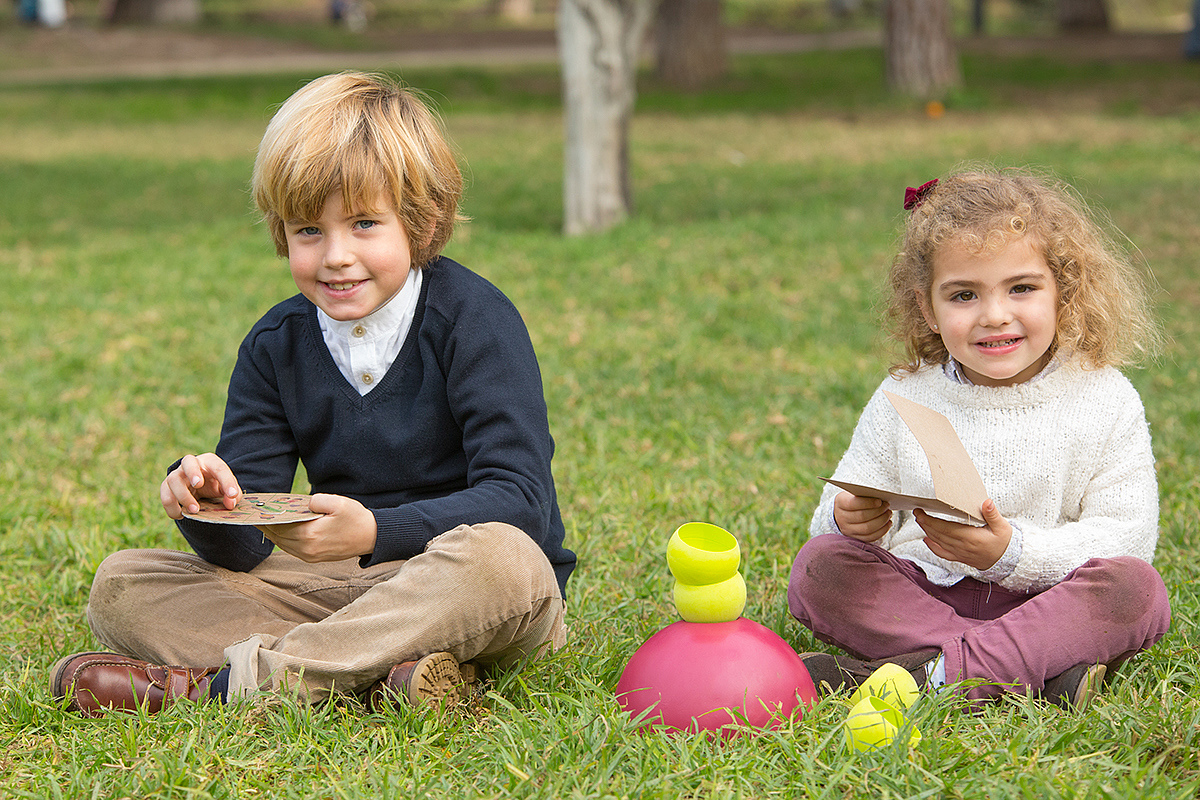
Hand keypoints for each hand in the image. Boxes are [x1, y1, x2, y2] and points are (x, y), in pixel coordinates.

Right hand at [161, 453, 240, 518]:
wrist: (198, 488)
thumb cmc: (215, 484)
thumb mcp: (228, 488)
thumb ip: (233, 495)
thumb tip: (230, 504)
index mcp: (210, 462)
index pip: (219, 468)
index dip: (226, 481)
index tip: (232, 494)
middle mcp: (191, 465)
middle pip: (188, 461)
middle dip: (192, 472)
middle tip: (198, 485)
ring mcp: (177, 475)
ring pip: (173, 480)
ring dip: (183, 496)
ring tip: (195, 510)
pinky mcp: (166, 487)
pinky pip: (165, 496)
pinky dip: (172, 508)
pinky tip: (182, 515)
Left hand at [256, 493, 377, 562]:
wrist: (372, 537)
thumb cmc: (356, 518)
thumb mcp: (338, 502)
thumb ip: (316, 500)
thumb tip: (301, 503)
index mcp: (310, 534)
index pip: (280, 526)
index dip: (266, 517)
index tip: (256, 510)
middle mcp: (307, 549)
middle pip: (277, 536)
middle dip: (266, 525)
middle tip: (255, 515)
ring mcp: (309, 556)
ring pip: (282, 544)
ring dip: (272, 534)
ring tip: (263, 522)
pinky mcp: (313, 558)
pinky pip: (291, 549)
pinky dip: (282, 540)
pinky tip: (278, 532)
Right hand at [833, 491, 891, 541]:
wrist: (842, 513)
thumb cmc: (852, 500)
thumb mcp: (853, 494)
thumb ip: (864, 494)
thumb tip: (880, 498)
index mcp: (840, 503)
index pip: (853, 504)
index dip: (868, 503)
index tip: (879, 501)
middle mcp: (842, 518)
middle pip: (862, 517)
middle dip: (878, 511)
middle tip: (887, 506)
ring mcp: (848, 530)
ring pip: (867, 529)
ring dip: (882, 521)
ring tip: (888, 514)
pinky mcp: (855, 538)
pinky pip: (870, 537)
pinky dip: (882, 531)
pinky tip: (887, 523)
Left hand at [916, 498, 1012, 570]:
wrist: (1008, 561)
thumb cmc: (1004, 542)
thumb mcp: (1002, 526)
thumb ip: (992, 514)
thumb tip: (986, 502)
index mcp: (971, 537)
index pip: (945, 528)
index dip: (931, 521)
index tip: (921, 513)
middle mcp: (962, 546)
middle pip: (938, 534)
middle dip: (925, 523)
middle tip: (917, 512)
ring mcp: (960, 553)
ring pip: (939, 542)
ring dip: (927, 531)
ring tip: (920, 521)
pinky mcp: (960, 557)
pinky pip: (943, 553)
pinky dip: (933, 547)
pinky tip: (927, 540)